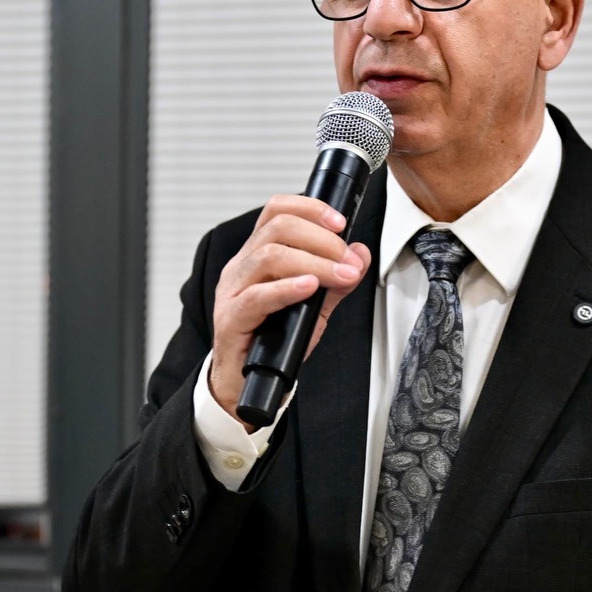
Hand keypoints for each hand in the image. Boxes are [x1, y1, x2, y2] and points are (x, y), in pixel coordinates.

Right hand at [208, 195, 371, 426]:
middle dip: (321, 239)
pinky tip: (310, 287)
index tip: (341, 223)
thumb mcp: (313, 306)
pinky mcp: (231, 318)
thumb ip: (336, 280)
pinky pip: (257, 296)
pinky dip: (287, 288)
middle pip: (277, 227)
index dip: (310, 209)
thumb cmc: (272, 340)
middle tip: (348, 259)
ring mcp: (232, 291)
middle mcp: (242, 266)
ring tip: (340, 275)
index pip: (277, 211)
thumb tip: (360, 253)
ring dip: (314, 262)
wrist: (243, 382)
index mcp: (256, 255)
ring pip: (269, 256)